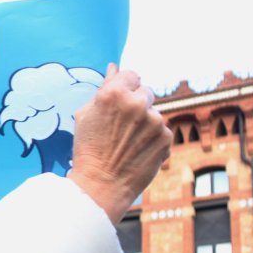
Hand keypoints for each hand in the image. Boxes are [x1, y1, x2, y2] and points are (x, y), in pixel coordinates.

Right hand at [69, 64, 172, 222]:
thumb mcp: (86, 115)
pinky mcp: (167, 137)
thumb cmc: (88, 148)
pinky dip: (153, 138)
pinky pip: (162, 131)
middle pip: (145, 91)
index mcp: (113, 93)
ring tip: (128, 142)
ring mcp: (155, 120)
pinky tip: (138, 151)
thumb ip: (105, 89)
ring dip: (145, 122)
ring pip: (154, 113)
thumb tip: (115, 68)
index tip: (121, 99)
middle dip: (136, 103)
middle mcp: (137, 103)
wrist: (102, 183)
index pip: (131, 74)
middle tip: (123, 124)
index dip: (125, 86)